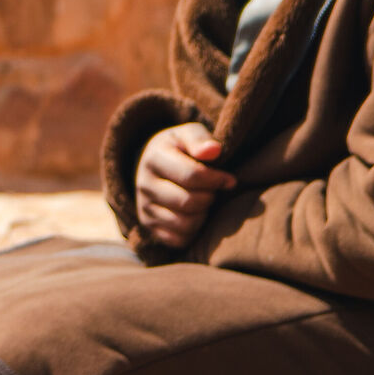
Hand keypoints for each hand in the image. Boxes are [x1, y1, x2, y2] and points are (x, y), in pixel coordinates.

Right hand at [134, 123, 236, 250]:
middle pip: (188, 202)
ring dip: (202, 214)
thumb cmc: (181, 149)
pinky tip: (195, 215)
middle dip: (209, 197)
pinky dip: (193, 231)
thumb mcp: (188, 134)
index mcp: (154, 158)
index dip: (217, 180)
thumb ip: (200, 140)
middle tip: (213, 191)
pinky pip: (178, 239)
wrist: (155, 165)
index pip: (191, 175)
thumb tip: (214, 151)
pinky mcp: (149, 226)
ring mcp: (144, 207)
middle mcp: (143, 184)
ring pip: (184, 223)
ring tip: (204, 202)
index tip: (230, 180)